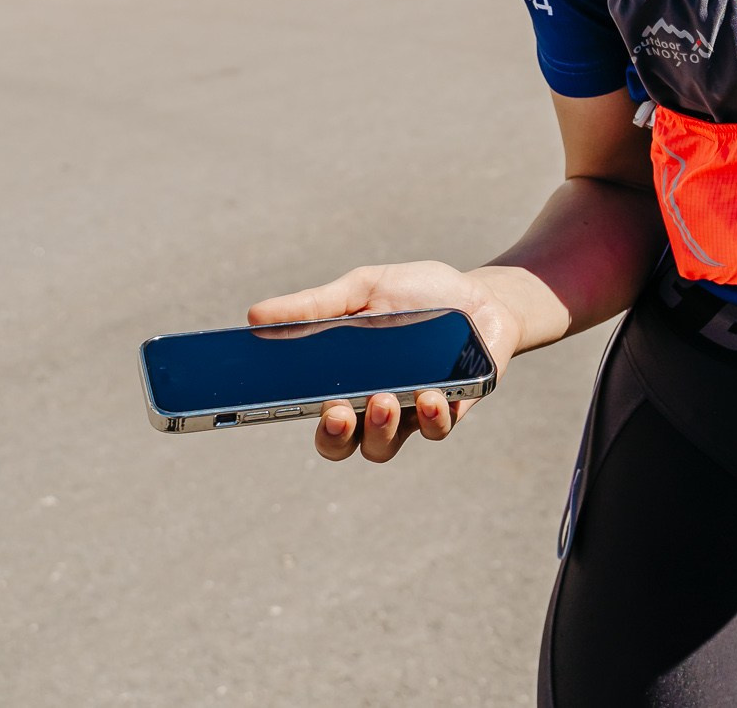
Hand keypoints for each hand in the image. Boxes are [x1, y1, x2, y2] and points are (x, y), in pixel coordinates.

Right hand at [248, 261, 521, 464]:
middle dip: (333, 435)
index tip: (276, 404)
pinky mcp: (452, 411)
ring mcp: (411, 413)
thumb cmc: (418, 295)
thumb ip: (317, 305)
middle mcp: (372, 406)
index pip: (307, 411)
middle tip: (337, 410)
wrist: (482, 295)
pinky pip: (435, 430)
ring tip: (384, 399)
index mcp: (344, 380)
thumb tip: (254, 316)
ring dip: (379, 429)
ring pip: (383, 447)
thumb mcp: (365, 289)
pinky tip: (431, 396)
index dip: (289, 416)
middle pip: (341, 444)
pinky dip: (431, 417)